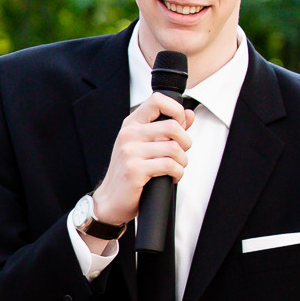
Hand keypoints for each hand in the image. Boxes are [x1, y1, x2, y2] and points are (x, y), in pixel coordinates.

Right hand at [89, 93, 193, 227]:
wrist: (110, 200)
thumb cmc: (129, 172)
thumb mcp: (144, 145)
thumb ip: (167, 129)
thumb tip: (189, 115)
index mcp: (131, 125)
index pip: (157, 100)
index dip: (176, 110)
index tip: (180, 125)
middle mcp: (128, 135)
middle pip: (173, 126)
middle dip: (185, 143)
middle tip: (180, 154)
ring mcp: (130, 152)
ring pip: (174, 148)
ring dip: (182, 162)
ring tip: (175, 168)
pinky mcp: (135, 170)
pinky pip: (170, 166)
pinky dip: (178, 174)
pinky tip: (171, 178)